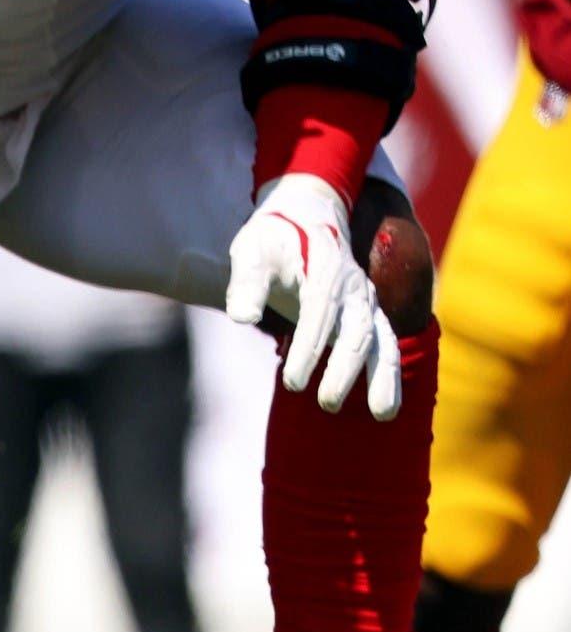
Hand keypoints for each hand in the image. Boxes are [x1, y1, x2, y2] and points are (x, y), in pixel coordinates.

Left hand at [227, 172, 401, 417]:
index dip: (309, 348)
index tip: (293, 383)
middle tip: (326, 403)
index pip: (319, 314)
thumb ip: (246, 282)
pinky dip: (390, 374)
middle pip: (355, 333)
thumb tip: (241, 318)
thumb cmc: (273, 238)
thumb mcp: (251, 250)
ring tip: (382, 415)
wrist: (309, 215)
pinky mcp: (371, 314)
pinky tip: (386, 407)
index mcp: (324, 271)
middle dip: (344, 370)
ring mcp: (367, 302)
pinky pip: (387, 345)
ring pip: (382, 342)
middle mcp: (353, 289)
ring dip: (384, 378)